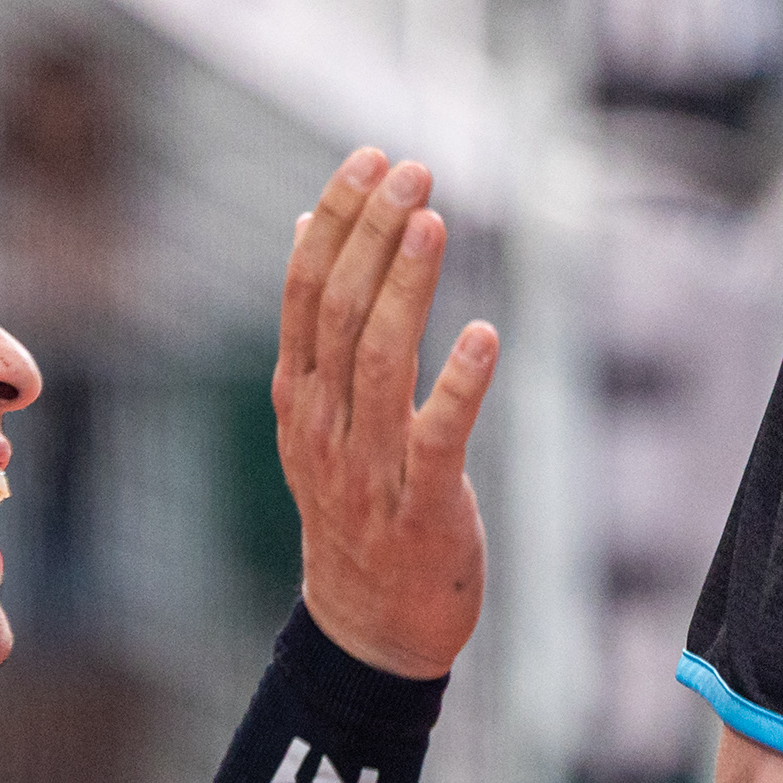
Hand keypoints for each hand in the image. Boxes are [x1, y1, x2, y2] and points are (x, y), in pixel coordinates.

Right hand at [276, 149, 497, 681]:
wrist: (370, 624)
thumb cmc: (357, 506)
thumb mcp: (320, 415)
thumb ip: (316, 324)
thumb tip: (303, 224)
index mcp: (299, 397)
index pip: (304, 291)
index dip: (335, 220)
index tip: (370, 158)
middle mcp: (322, 425)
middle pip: (338, 311)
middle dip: (371, 234)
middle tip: (410, 170)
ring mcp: (366, 466)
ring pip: (378, 359)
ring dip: (405, 285)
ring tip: (431, 220)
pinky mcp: (420, 503)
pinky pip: (437, 435)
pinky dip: (458, 383)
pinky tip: (483, 334)